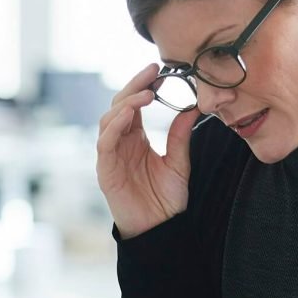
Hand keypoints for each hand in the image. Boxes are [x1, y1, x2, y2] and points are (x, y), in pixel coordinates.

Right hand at [96, 63, 200, 237]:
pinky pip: (105, 142)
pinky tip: (129, 114)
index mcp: (136, 138)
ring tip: (147, 92)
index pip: (135, 104)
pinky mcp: (105, 169)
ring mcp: (111, 155)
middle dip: (134, 86)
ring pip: (109, 119)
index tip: (159, 69)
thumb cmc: (166, 198)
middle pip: (119, 105)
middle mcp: (121, 142)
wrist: (160, 228)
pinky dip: (115, 125)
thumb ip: (180, 135)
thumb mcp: (179, 161)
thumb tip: (193, 108)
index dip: (144, 85)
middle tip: (153, 71)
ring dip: (126, 103)